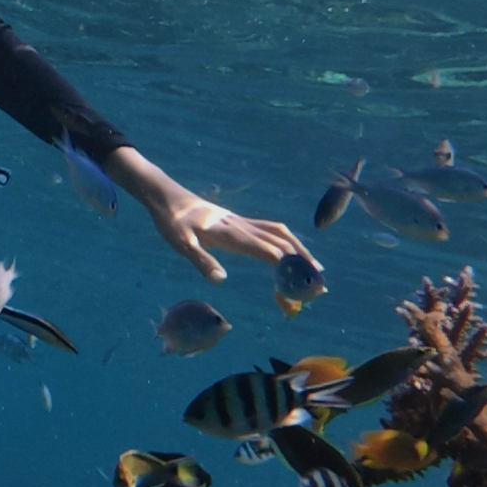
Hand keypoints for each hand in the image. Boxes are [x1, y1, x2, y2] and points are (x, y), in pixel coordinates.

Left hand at [155, 195, 319, 284]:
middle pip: (281, 243)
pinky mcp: (237, 221)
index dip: (287, 271)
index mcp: (233, 234)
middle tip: (319, 283)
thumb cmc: (172, 222)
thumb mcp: (181, 244)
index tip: (299, 289)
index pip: (269, 253)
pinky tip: (287, 248)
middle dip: (302, 262)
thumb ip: (202, 261)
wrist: (166, 196)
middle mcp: (242, 226)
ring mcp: (241, 222)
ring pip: (279, 233)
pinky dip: (285, 239)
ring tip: (314, 266)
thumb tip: (223, 281)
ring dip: (298, 249)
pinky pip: (269, 228)